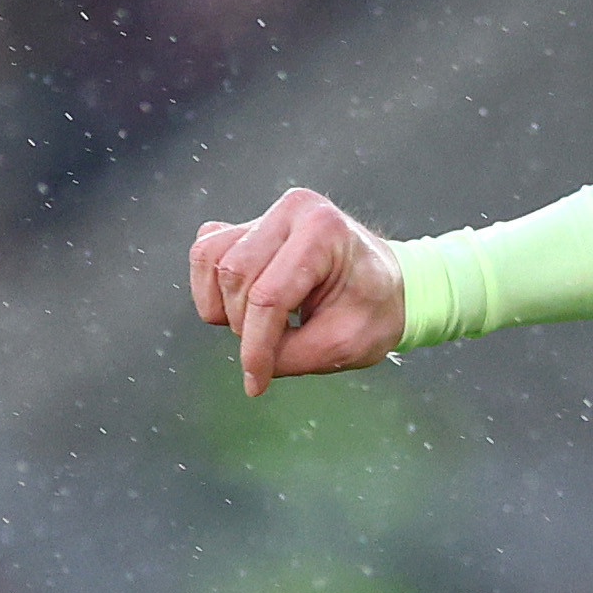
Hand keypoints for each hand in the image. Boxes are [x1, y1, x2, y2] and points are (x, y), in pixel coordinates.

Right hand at [188, 188, 405, 392]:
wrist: (387, 284)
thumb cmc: (374, 311)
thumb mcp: (346, 345)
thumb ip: (293, 356)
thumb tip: (249, 360)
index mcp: (324, 231)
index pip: (269, 294)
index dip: (256, 346)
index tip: (256, 383)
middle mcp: (292, 210)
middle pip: (235, 276)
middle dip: (244, 326)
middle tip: (275, 348)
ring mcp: (267, 213)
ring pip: (212, 262)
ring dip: (225, 308)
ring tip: (264, 326)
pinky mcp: (246, 225)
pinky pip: (206, 255)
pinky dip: (212, 290)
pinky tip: (243, 307)